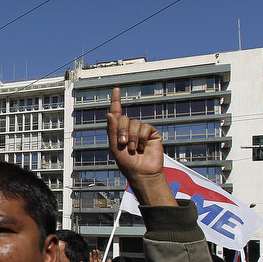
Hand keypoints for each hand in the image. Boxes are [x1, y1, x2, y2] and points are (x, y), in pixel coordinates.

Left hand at [106, 87, 174, 205]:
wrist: (141, 172)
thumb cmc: (126, 162)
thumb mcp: (114, 146)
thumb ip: (112, 130)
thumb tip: (110, 113)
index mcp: (118, 131)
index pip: (117, 113)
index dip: (116, 100)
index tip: (117, 89)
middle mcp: (129, 128)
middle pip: (124, 118)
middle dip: (122, 130)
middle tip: (123, 144)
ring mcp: (141, 130)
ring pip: (135, 123)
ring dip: (132, 137)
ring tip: (133, 149)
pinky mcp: (151, 133)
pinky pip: (145, 127)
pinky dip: (141, 138)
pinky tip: (142, 147)